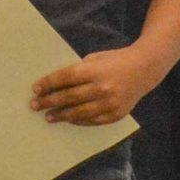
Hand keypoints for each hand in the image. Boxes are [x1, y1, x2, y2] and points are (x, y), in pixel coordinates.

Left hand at [29, 46, 156, 125]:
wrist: (145, 69)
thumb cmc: (115, 60)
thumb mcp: (95, 58)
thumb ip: (78, 70)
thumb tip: (55, 85)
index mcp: (95, 70)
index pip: (65, 78)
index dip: (48, 83)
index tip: (35, 89)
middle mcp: (102, 87)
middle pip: (69, 97)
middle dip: (49, 102)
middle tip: (35, 105)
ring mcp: (110, 103)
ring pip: (79, 113)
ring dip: (61, 115)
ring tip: (48, 116)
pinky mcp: (116, 114)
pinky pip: (92, 121)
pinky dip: (79, 121)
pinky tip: (69, 120)